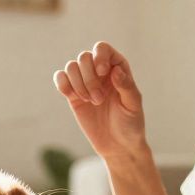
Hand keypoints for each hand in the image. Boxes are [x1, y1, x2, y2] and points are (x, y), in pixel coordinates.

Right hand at [53, 42, 147, 159]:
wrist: (118, 145)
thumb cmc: (131, 124)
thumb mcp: (133, 105)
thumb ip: (126, 86)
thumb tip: (114, 71)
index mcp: (117, 68)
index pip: (102, 49)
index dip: (99, 56)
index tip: (103, 73)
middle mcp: (100, 72)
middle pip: (84, 57)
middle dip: (89, 78)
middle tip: (98, 100)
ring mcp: (85, 82)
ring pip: (71, 66)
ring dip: (78, 84)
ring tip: (89, 102)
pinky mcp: (73, 95)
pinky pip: (60, 79)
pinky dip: (63, 84)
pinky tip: (73, 97)